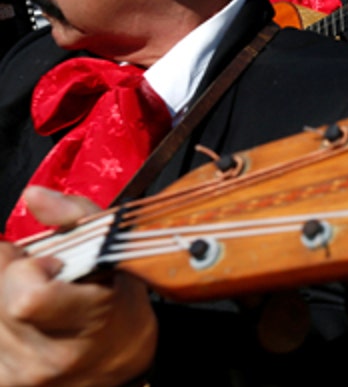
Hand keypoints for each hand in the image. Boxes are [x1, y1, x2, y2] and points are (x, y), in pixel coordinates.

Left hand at [0, 187, 156, 385]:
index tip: (45, 264)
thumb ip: (76, 216)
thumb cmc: (118, 305)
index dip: (26, 270)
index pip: (27, 298)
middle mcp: (52, 356)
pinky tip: (23, 324)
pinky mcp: (5, 384)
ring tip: (35, 303)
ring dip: (0, 299)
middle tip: (38, 279)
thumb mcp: (115, 252)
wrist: (119, 363)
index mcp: (87, 320)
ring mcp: (24, 375)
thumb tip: (33, 196)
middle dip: (8, 278)